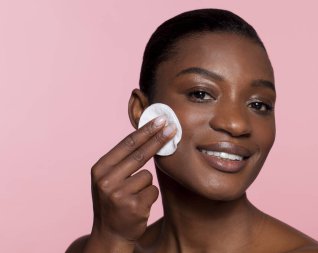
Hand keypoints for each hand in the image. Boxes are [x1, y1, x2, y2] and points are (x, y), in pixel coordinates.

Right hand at [86, 115, 175, 250]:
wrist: (109, 234)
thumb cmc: (113, 201)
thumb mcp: (110, 179)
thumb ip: (124, 160)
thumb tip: (149, 135)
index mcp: (99, 169)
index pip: (127, 144)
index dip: (146, 131)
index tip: (160, 120)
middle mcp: (106, 180)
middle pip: (140, 154)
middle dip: (158, 139)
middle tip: (173, 127)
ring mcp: (118, 194)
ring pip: (147, 176)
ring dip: (146, 185)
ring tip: (133, 197)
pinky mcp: (133, 206)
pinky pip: (152, 191)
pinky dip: (149, 197)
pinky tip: (138, 206)